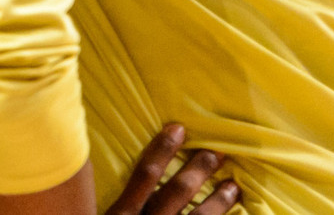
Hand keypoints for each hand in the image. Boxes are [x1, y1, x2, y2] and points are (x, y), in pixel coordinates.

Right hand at [104, 126, 241, 214]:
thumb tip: (100, 171)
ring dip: (219, 200)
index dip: (162, 148)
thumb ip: (106, 203)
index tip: (178, 128)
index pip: (145, 174)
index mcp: (122, 214)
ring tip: (233, 186)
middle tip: (217, 150)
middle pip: (177, 190)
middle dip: (199, 169)